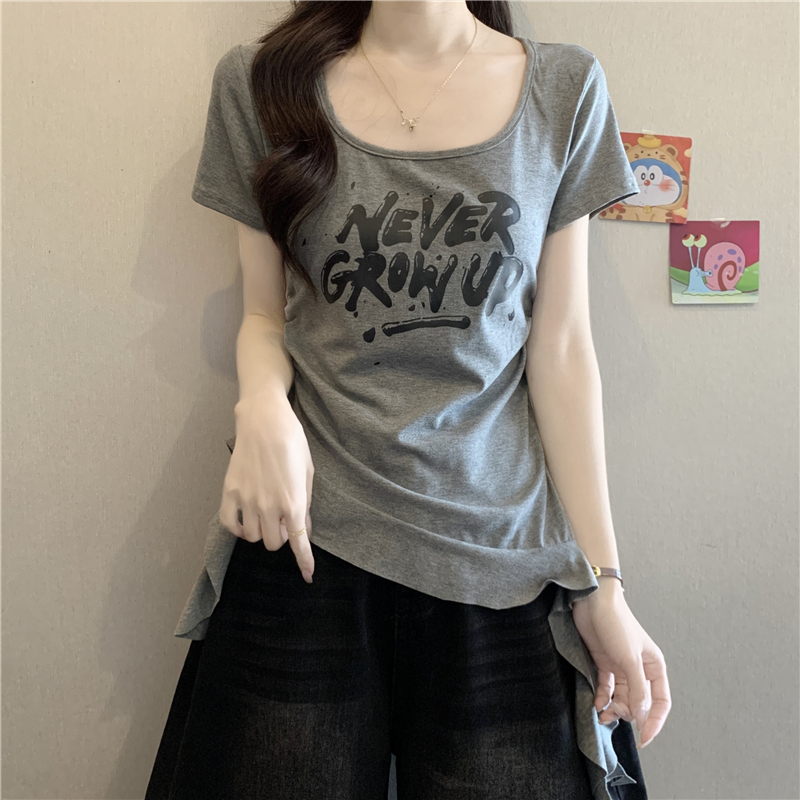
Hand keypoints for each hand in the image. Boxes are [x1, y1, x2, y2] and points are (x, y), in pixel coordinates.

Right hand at [219, 392, 315, 583]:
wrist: (264, 420)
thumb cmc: (292, 443)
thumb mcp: (308, 473)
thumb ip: (305, 504)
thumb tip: (303, 528)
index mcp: (293, 501)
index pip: (298, 542)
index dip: (304, 561)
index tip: (307, 576)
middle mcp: (269, 505)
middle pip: (273, 543)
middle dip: (280, 537)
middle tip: (283, 521)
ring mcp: (247, 500)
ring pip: (252, 537)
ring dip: (260, 532)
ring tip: (264, 516)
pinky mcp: (229, 492)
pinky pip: (229, 525)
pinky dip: (237, 528)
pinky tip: (244, 519)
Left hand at [571, 583, 670, 749]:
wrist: (592, 602)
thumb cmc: (616, 624)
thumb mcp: (629, 659)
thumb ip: (637, 690)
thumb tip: (642, 716)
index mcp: (654, 667)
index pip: (661, 702)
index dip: (654, 722)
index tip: (644, 738)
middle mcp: (639, 669)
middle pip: (638, 702)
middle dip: (627, 713)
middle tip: (611, 716)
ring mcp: (621, 667)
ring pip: (621, 697)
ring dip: (612, 708)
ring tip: (601, 713)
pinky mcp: (604, 663)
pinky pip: (606, 688)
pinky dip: (601, 697)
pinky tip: (595, 703)